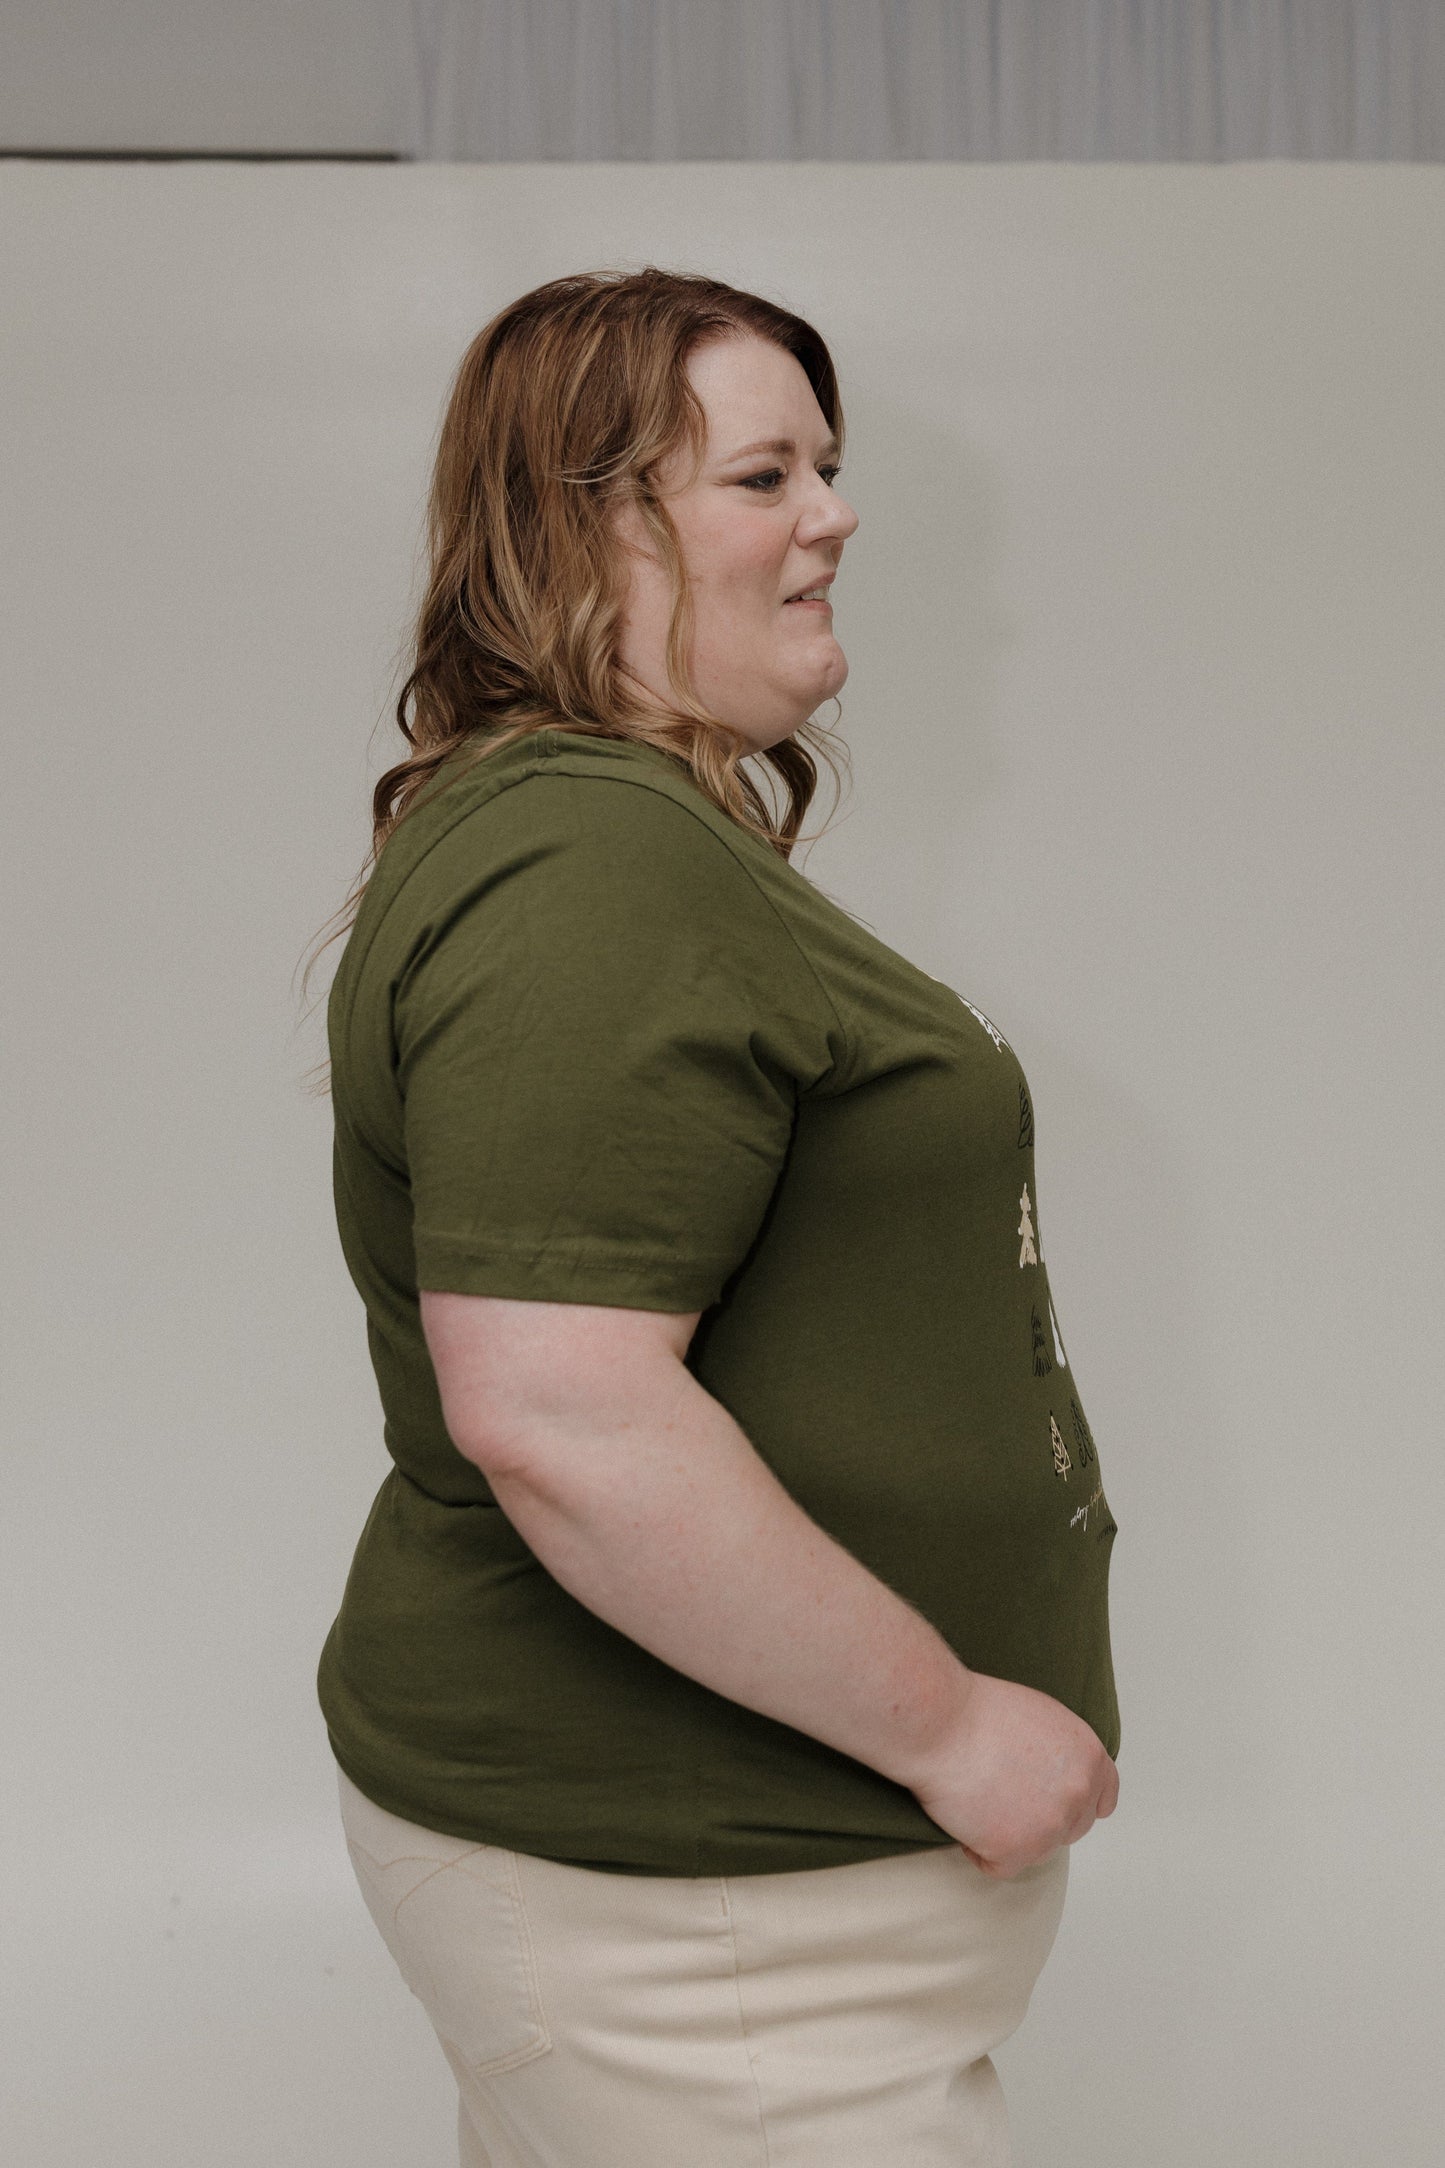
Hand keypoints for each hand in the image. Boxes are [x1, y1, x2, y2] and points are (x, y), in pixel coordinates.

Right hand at [908, 1670, 1118, 1879]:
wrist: (941, 1724)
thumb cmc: (976, 1711)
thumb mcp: (1041, 1717)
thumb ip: (1062, 1753)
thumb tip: (1057, 1778)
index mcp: (1089, 1757)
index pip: (1104, 1797)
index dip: (1081, 1804)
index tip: (1059, 1805)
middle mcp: (1079, 1794)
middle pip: (1071, 1828)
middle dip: (1041, 1820)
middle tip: (1002, 1797)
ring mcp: (1050, 1826)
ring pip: (1037, 1850)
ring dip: (1009, 1835)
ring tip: (977, 1798)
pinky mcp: (1017, 1852)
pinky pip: (999, 1865)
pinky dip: (978, 1849)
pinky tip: (963, 1817)